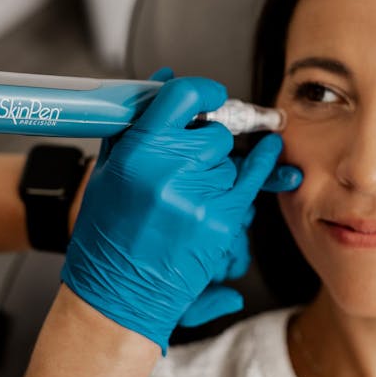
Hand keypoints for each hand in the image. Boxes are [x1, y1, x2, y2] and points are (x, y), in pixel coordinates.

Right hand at [62, 76, 293, 352]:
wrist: (115, 297)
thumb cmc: (105, 238)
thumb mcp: (107, 173)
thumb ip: (136, 124)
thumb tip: (164, 79)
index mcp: (134, 153)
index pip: (181, 97)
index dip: (202, 92)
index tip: (210, 95)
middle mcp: (167, 170)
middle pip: (213, 133)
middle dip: (206, 143)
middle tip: (190, 162)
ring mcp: (198, 197)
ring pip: (230, 162)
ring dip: (218, 172)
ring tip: (190, 196)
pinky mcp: (220, 222)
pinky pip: (251, 181)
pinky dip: (262, 166)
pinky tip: (270, 153)